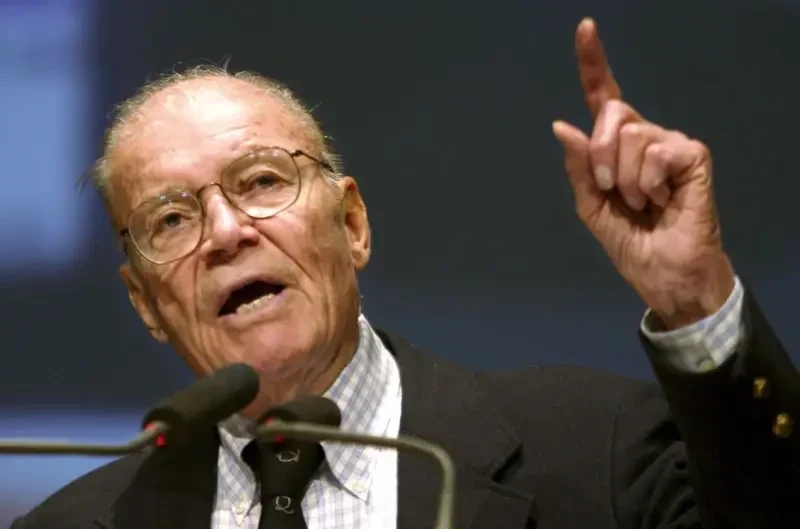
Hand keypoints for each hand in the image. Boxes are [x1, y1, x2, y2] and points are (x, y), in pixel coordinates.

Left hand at [552, 18, 734, 328]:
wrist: (663, 275)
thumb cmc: (631, 243)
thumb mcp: (592, 207)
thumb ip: (579, 168)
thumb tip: (562, 125)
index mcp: (616, 148)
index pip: (604, 99)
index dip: (593, 63)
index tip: (584, 28)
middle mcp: (644, 138)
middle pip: (613, 115)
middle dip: (601, 156)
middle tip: (613, 191)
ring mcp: (670, 144)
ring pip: (633, 136)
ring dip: (628, 180)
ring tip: (644, 203)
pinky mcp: (694, 156)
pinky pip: (659, 151)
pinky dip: (652, 181)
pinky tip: (663, 200)